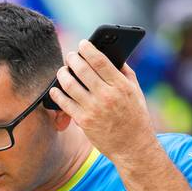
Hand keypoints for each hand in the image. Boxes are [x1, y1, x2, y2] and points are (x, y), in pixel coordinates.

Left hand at [49, 40, 157, 165]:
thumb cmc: (136, 118)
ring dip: (62, 74)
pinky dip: (57, 93)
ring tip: (62, 70)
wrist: (133, 147)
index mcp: (121, 86)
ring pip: (69, 84)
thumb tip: (112, 55)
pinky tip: (55, 88)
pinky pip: (64, 103)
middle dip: (72, 59)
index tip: (83, 44)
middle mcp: (106, 96)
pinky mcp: (83, 121)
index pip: (100, 60)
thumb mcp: (136, 92)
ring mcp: (93, 109)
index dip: (88, 49)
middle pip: (82, 70)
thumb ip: (125, 73)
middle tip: (70, 56)